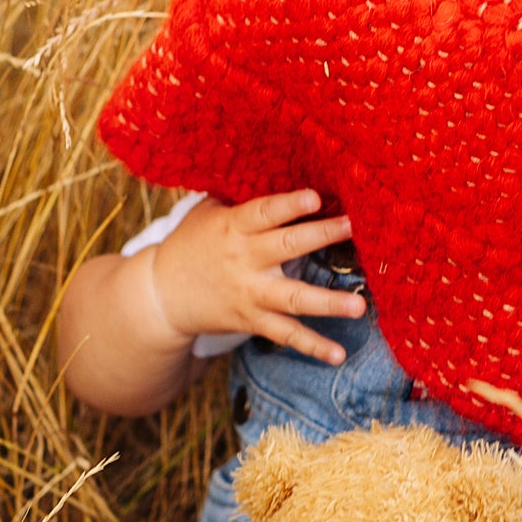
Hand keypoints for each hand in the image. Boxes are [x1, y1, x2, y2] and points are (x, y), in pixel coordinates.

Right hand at [148, 189, 365, 366]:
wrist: (161, 294)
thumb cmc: (192, 244)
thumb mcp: (208, 212)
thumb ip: (242, 199)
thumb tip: (281, 166)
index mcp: (234, 226)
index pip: (264, 212)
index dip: (289, 205)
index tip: (315, 197)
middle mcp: (244, 260)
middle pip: (287, 247)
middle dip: (321, 236)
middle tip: (354, 228)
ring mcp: (250, 294)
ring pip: (293, 299)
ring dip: (328, 303)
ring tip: (359, 306)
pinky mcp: (252, 321)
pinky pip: (286, 335)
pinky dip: (313, 347)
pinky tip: (339, 356)